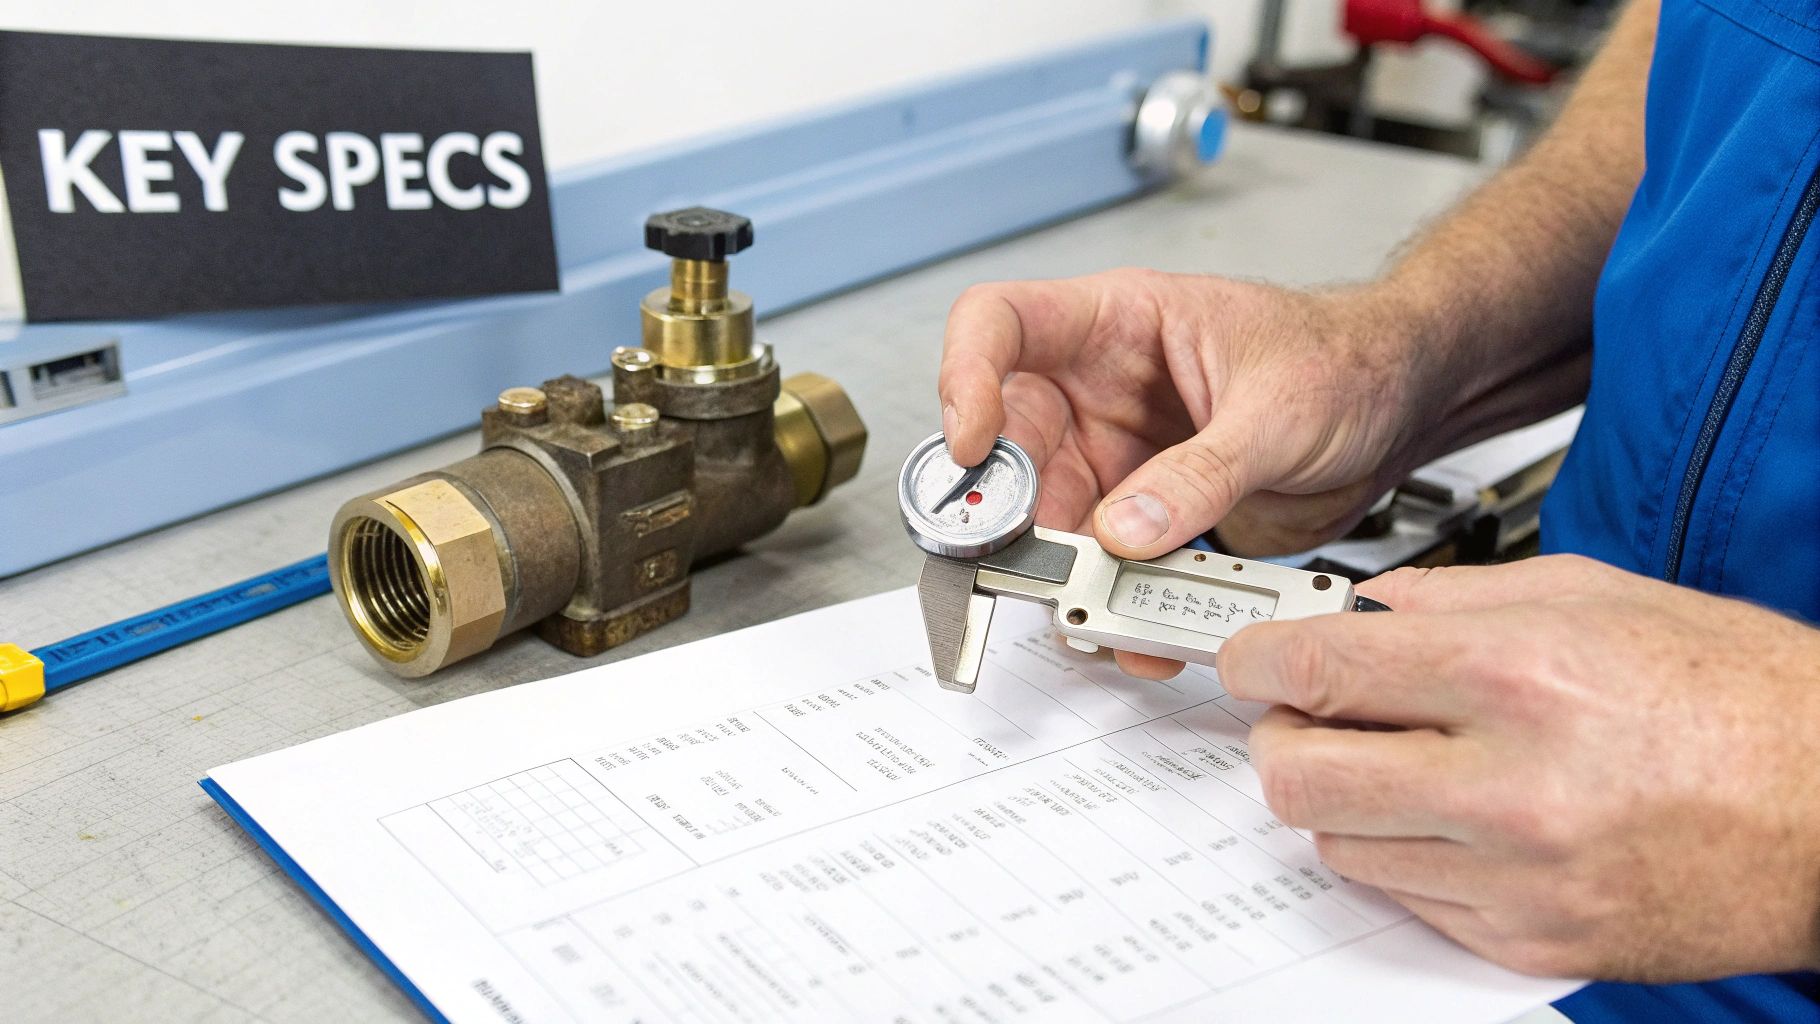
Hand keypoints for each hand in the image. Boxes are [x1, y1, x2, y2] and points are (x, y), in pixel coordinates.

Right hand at [938, 271, 1444, 675]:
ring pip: (1051, 520)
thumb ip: (1203, 473)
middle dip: (1010, 509)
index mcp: (1119, 323)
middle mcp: (1102, 389)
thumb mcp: (1279, 411)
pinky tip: (1140, 630)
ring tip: (1098, 611)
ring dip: (1065, 574)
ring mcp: (1120, 456)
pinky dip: (1116, 606)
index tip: (972, 446)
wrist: (1401, 409)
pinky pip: (1107, 566)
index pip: (1000, 324)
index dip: (966, 378)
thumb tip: (1128, 530)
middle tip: (1027, 560)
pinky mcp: (1149, 516)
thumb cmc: (1346, 360)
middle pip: (1011, 444)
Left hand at [1217, 555, 1819, 980]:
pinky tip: (1460, 817)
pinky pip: (1408, 899)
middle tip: (1308, 714)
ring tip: (1407, 762)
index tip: (1251, 659)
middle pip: (1298, 775)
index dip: (1256, 660)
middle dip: (1280, 737)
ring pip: (1341, 843)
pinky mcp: (1532, 942)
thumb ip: (1455, 596)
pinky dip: (1410, 855)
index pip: (1317, 670)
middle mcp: (1510, 785)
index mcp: (1518, 676)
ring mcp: (1518, 879)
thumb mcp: (1595, 594)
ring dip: (1347, 798)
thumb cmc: (1739, 696)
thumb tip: (1361, 610)